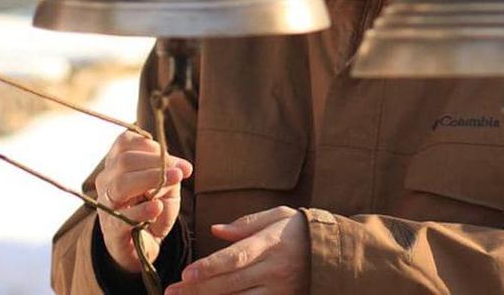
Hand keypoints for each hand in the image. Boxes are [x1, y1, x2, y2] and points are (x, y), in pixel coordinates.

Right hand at [95, 130, 192, 273]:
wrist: (141, 244)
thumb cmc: (151, 204)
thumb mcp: (166, 183)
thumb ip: (172, 171)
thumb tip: (185, 167)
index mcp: (116, 162)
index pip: (126, 142)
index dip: (150, 147)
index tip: (171, 159)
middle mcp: (106, 180)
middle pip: (124, 161)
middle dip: (155, 163)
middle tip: (179, 172)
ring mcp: (105, 204)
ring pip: (120, 185)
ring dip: (150, 179)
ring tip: (174, 180)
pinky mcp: (111, 230)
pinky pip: (122, 217)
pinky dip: (142, 210)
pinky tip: (157, 207)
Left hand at [166, 206, 308, 293]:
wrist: (332, 253)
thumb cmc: (298, 229)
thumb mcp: (276, 216)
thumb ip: (246, 224)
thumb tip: (215, 230)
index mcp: (270, 243)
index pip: (236, 257)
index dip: (210, 267)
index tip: (187, 274)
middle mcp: (273, 270)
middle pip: (230, 283)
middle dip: (198, 289)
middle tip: (172, 291)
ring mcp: (278, 290)